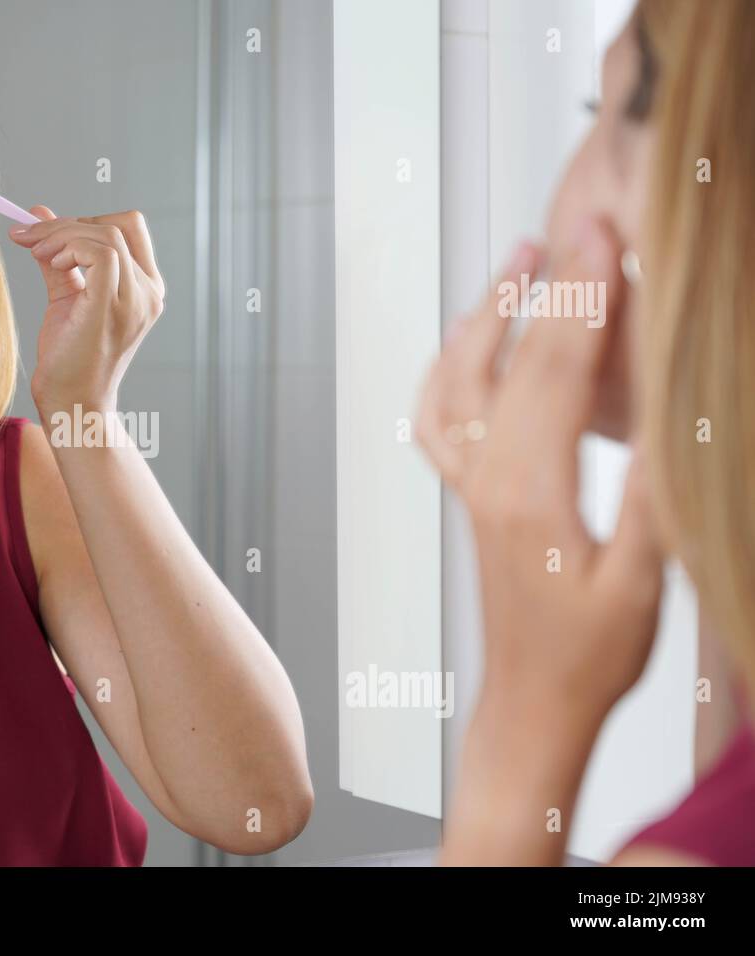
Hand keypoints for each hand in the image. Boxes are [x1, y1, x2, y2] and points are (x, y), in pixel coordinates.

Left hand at [6, 206, 164, 412]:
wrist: (71, 403)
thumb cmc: (69, 359)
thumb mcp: (66, 297)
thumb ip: (58, 257)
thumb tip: (39, 215)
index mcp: (144, 288)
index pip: (129, 228)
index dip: (87, 221)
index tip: (48, 234)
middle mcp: (148, 292)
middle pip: (119, 224)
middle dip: (69, 224)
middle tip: (31, 238)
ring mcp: (135, 299)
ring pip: (105, 234)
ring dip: (61, 234)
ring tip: (35, 251)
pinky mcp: (112, 306)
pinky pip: (100, 252)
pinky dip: (69, 247)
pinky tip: (50, 262)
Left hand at [413, 219, 666, 721]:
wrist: (532, 700)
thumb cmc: (588, 655)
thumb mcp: (641, 581)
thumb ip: (654, 499)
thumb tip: (671, 416)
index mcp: (531, 493)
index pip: (556, 374)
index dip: (585, 300)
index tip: (604, 238)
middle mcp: (486, 479)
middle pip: (512, 362)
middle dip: (550, 285)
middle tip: (579, 223)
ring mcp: (469, 484)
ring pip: (460, 380)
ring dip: (488, 314)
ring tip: (520, 257)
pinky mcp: (468, 494)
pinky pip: (438, 419)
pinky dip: (447, 369)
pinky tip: (464, 340)